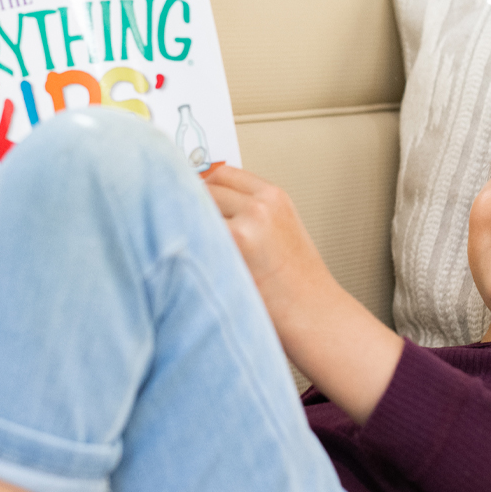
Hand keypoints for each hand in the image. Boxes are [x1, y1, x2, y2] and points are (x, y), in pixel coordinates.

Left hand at [203, 163, 403, 421]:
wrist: (318, 319)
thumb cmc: (297, 287)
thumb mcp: (280, 234)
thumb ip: (247, 213)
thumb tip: (199, 204)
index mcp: (274, 197)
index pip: (220, 172)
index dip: (198, 186)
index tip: (181, 196)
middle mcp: (261, 206)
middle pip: (201, 187)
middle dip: (186, 205)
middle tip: (172, 225)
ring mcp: (247, 226)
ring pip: (192, 210)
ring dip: (181, 226)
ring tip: (180, 250)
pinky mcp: (232, 249)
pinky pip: (191, 236)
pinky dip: (183, 247)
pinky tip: (185, 265)